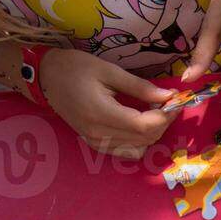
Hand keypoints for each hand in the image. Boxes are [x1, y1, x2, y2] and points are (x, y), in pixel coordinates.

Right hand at [38, 49, 175, 158]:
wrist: (45, 78)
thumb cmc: (74, 68)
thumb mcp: (108, 70)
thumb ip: (140, 87)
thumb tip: (168, 96)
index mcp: (100, 113)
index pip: (144, 126)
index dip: (165, 116)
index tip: (175, 101)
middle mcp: (98, 134)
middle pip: (144, 139)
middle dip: (162, 122)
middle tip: (167, 103)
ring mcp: (96, 142)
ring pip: (139, 148)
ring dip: (153, 132)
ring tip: (154, 111)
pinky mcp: (95, 144)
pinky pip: (127, 151)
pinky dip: (140, 141)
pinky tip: (140, 123)